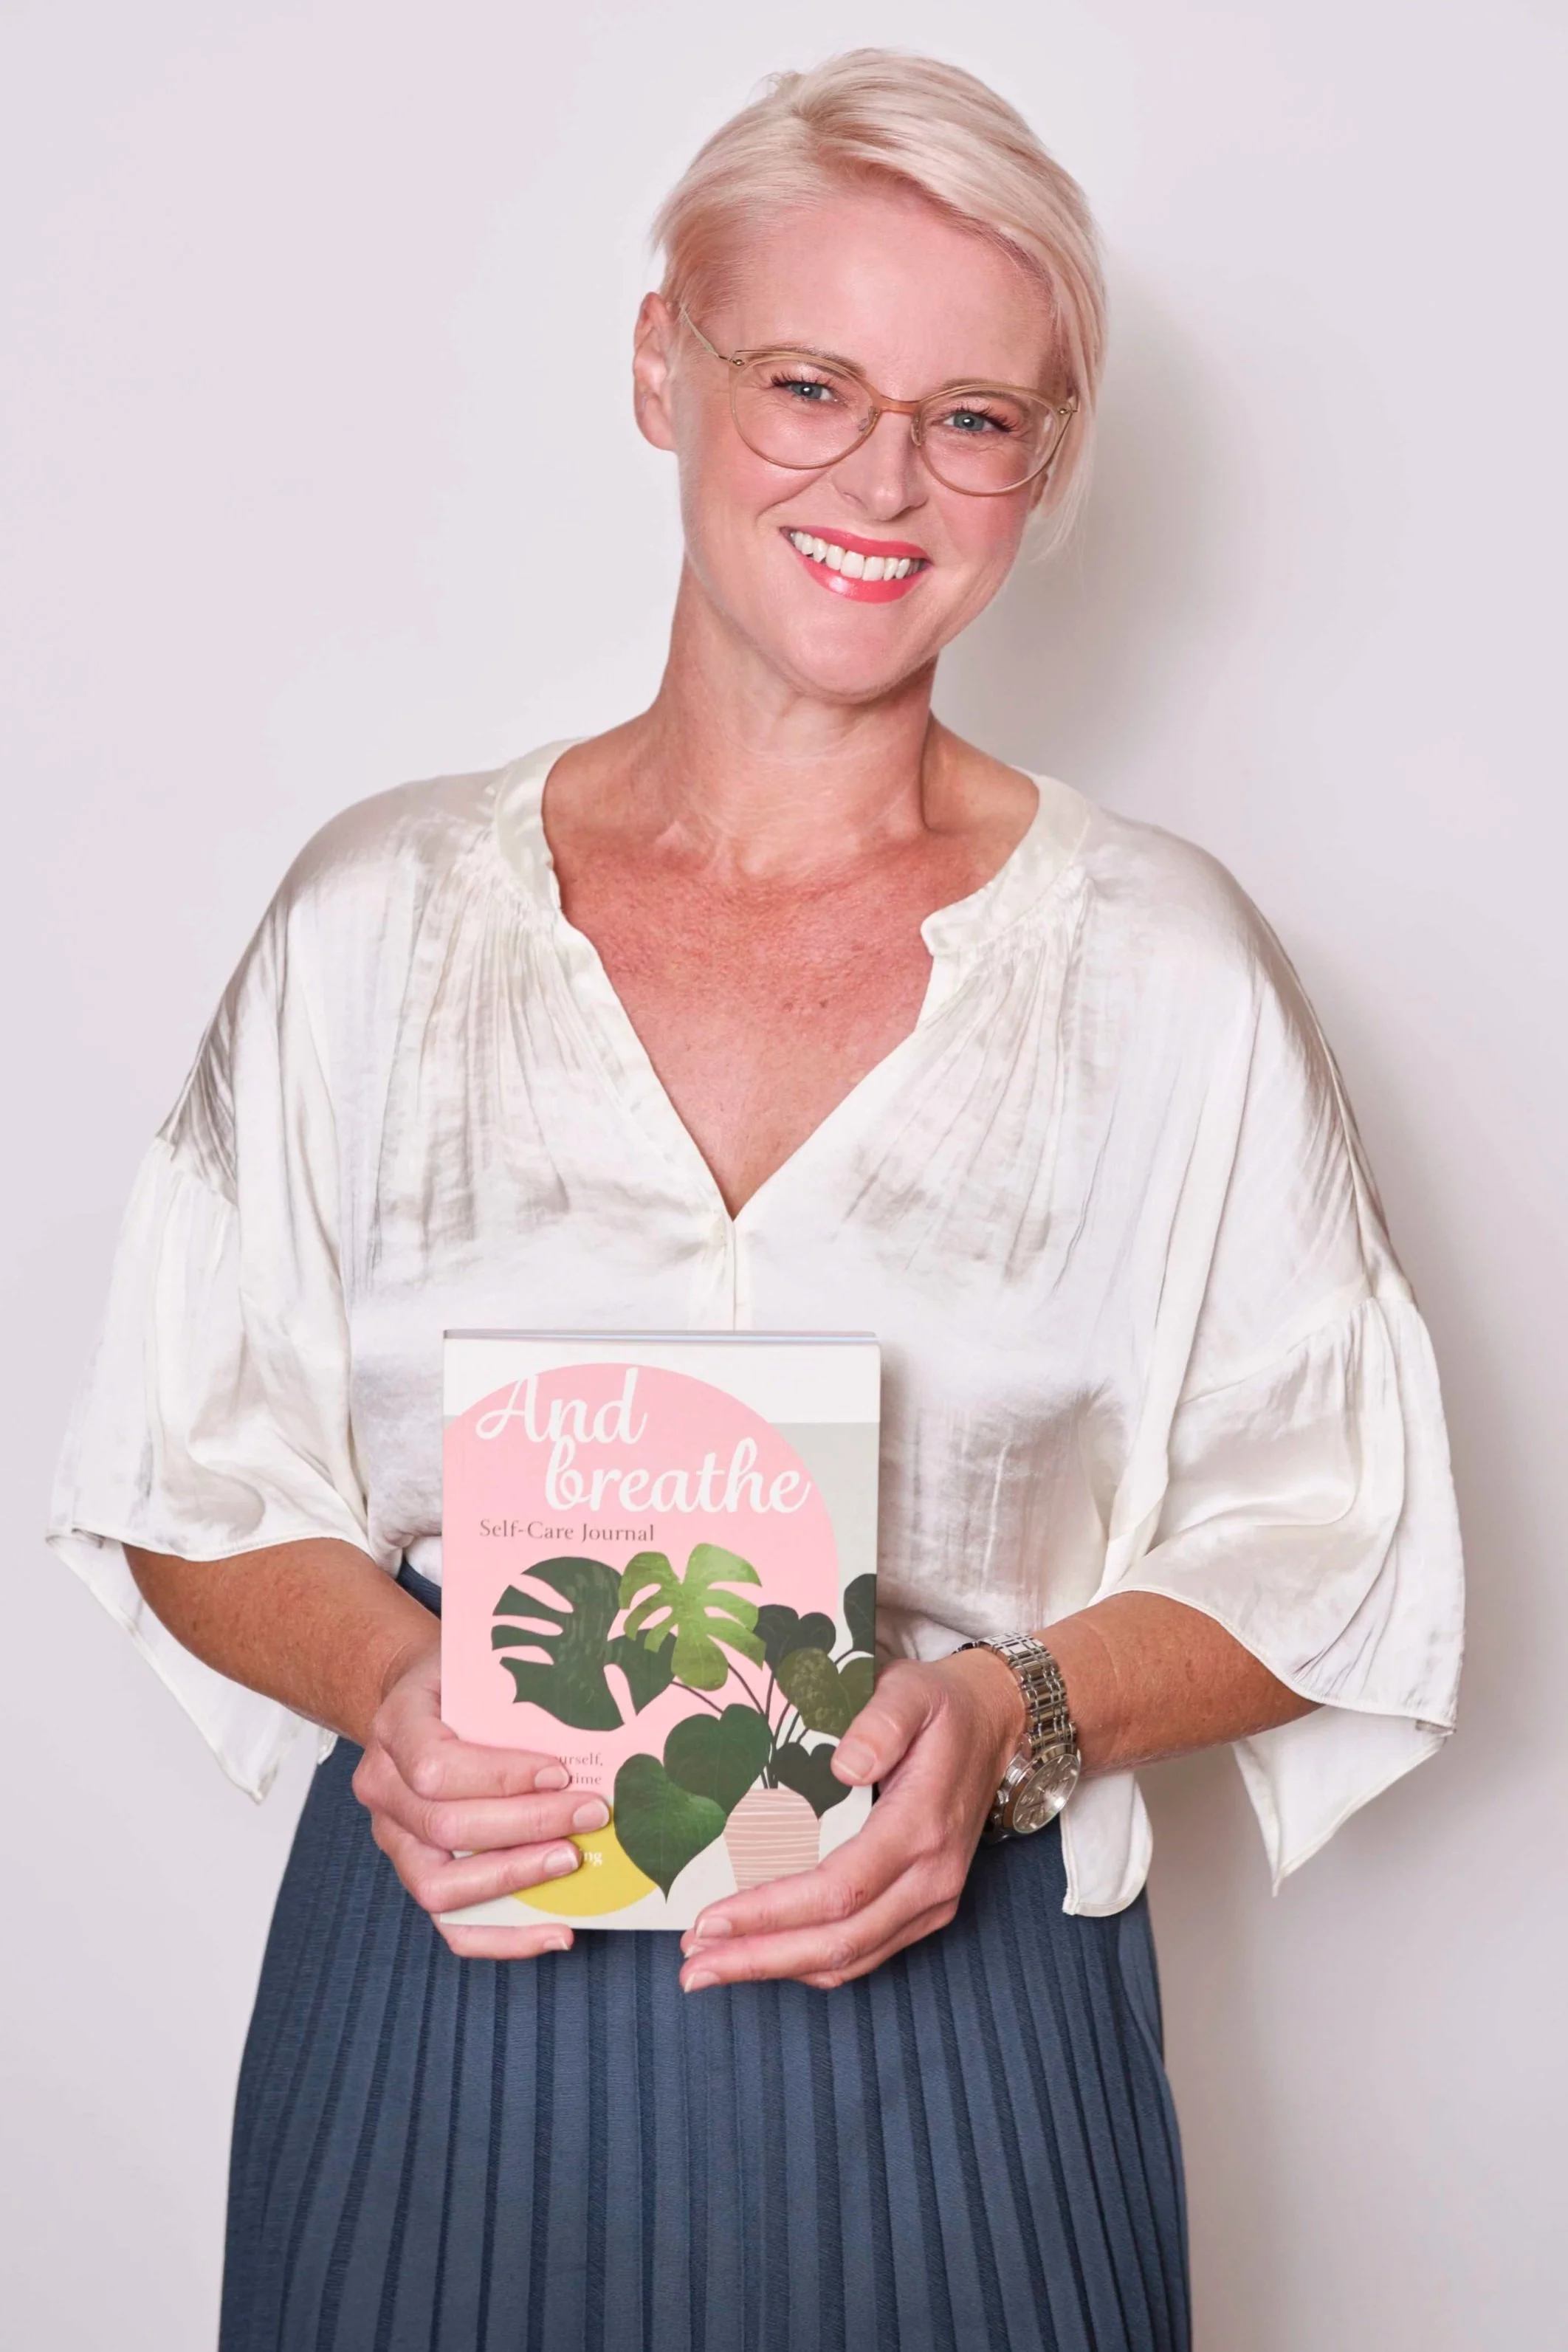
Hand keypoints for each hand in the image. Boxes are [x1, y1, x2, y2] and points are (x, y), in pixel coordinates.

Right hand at [350, 1640, 608, 1958]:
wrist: (420, 1699)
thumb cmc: (458, 1680)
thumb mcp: (475, 1661)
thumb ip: (514, 1687)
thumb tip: (594, 1720)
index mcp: (395, 1726)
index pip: (436, 1765)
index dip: (500, 1776)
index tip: (561, 1773)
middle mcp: (383, 1788)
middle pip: (446, 1826)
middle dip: (527, 1825)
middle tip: (591, 1813)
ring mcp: (394, 1839)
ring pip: (439, 1886)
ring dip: (515, 1879)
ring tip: (573, 1861)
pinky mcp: (416, 1874)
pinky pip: (450, 1925)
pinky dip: (504, 1939)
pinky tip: (557, 1930)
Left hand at [676, 1648, 1026, 1991]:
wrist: (997, 1727)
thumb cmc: (941, 1708)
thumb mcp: (911, 1691)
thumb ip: (880, 1721)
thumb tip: (843, 1765)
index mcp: (921, 1826)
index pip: (838, 1889)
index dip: (771, 1912)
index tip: (710, 1918)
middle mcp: (931, 1879)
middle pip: (839, 1942)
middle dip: (760, 1959)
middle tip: (692, 1965)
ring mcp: (932, 1902)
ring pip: (850, 1960)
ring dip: (778, 1969)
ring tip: (712, 1965)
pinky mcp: (925, 1911)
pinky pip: (864, 1953)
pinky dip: (810, 1962)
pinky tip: (763, 1954)